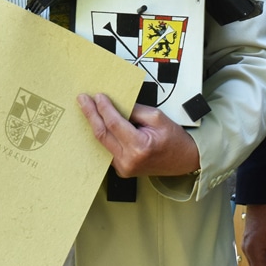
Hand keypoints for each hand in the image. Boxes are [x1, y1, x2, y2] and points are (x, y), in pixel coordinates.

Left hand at [77, 93, 199, 177]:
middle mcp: (128, 160)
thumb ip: (135, 110)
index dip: (104, 108)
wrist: (182, 159)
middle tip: (82, 100)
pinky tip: (98, 122)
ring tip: (88, 108)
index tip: (98, 96)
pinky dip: (103, 134)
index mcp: (139, 147)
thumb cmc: (173, 139)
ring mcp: (123, 167)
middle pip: (102, 134)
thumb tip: (116, 104)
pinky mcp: (121, 169)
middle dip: (91, 114)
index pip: (114, 124)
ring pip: (102, 142)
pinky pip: (107, 149)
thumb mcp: (157, 117)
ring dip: (95, 124)